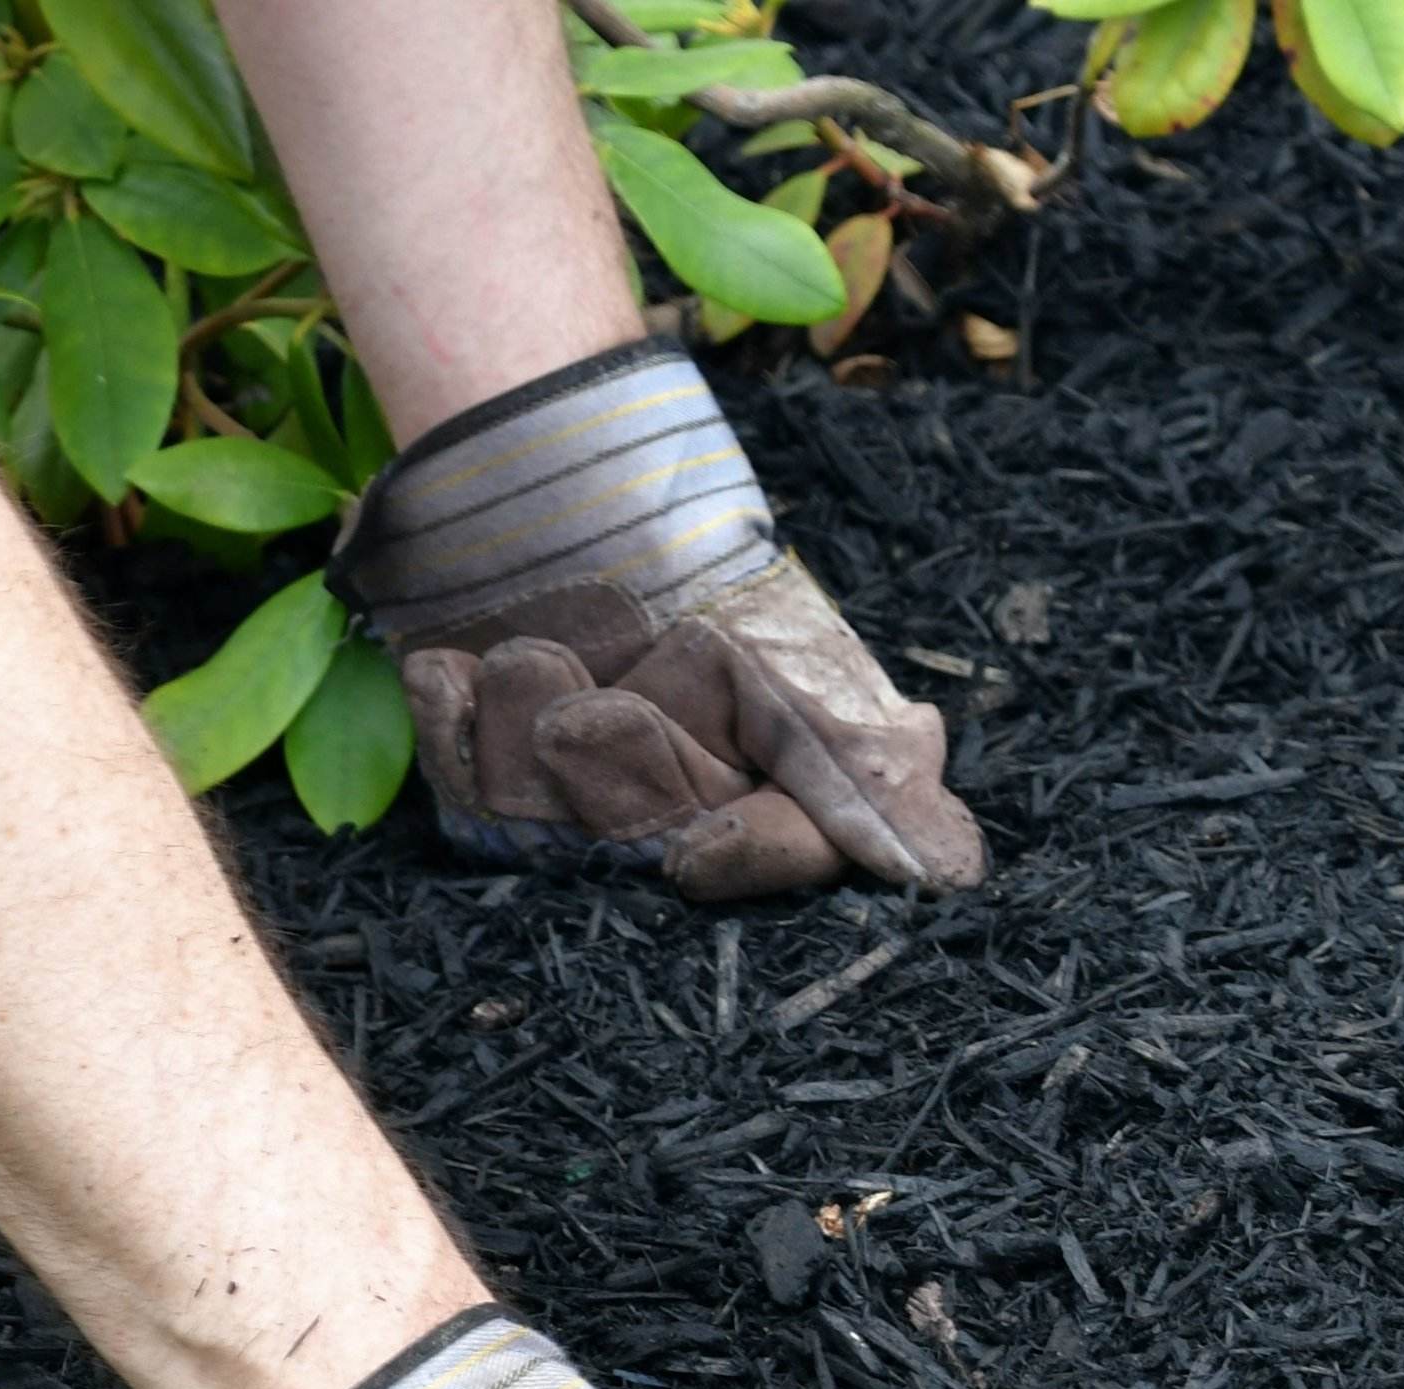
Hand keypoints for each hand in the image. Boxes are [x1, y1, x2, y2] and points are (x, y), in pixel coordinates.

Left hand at [330, 339, 985, 902]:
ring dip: (528, 721)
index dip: (747, 860)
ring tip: (528, 649)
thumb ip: (862, 763)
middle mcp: (672, 821)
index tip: (698, 852)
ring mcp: (573, 812)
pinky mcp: (484, 784)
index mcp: (768, 795)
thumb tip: (951, 875)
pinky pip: (459, 793)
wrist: (569, 498)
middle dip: (619, 761)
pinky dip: (454, 720)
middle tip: (595, 699)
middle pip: (646, 843)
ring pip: (541, 821)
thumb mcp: (795, 658)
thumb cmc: (699, 580)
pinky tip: (452, 666)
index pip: (782, 865)